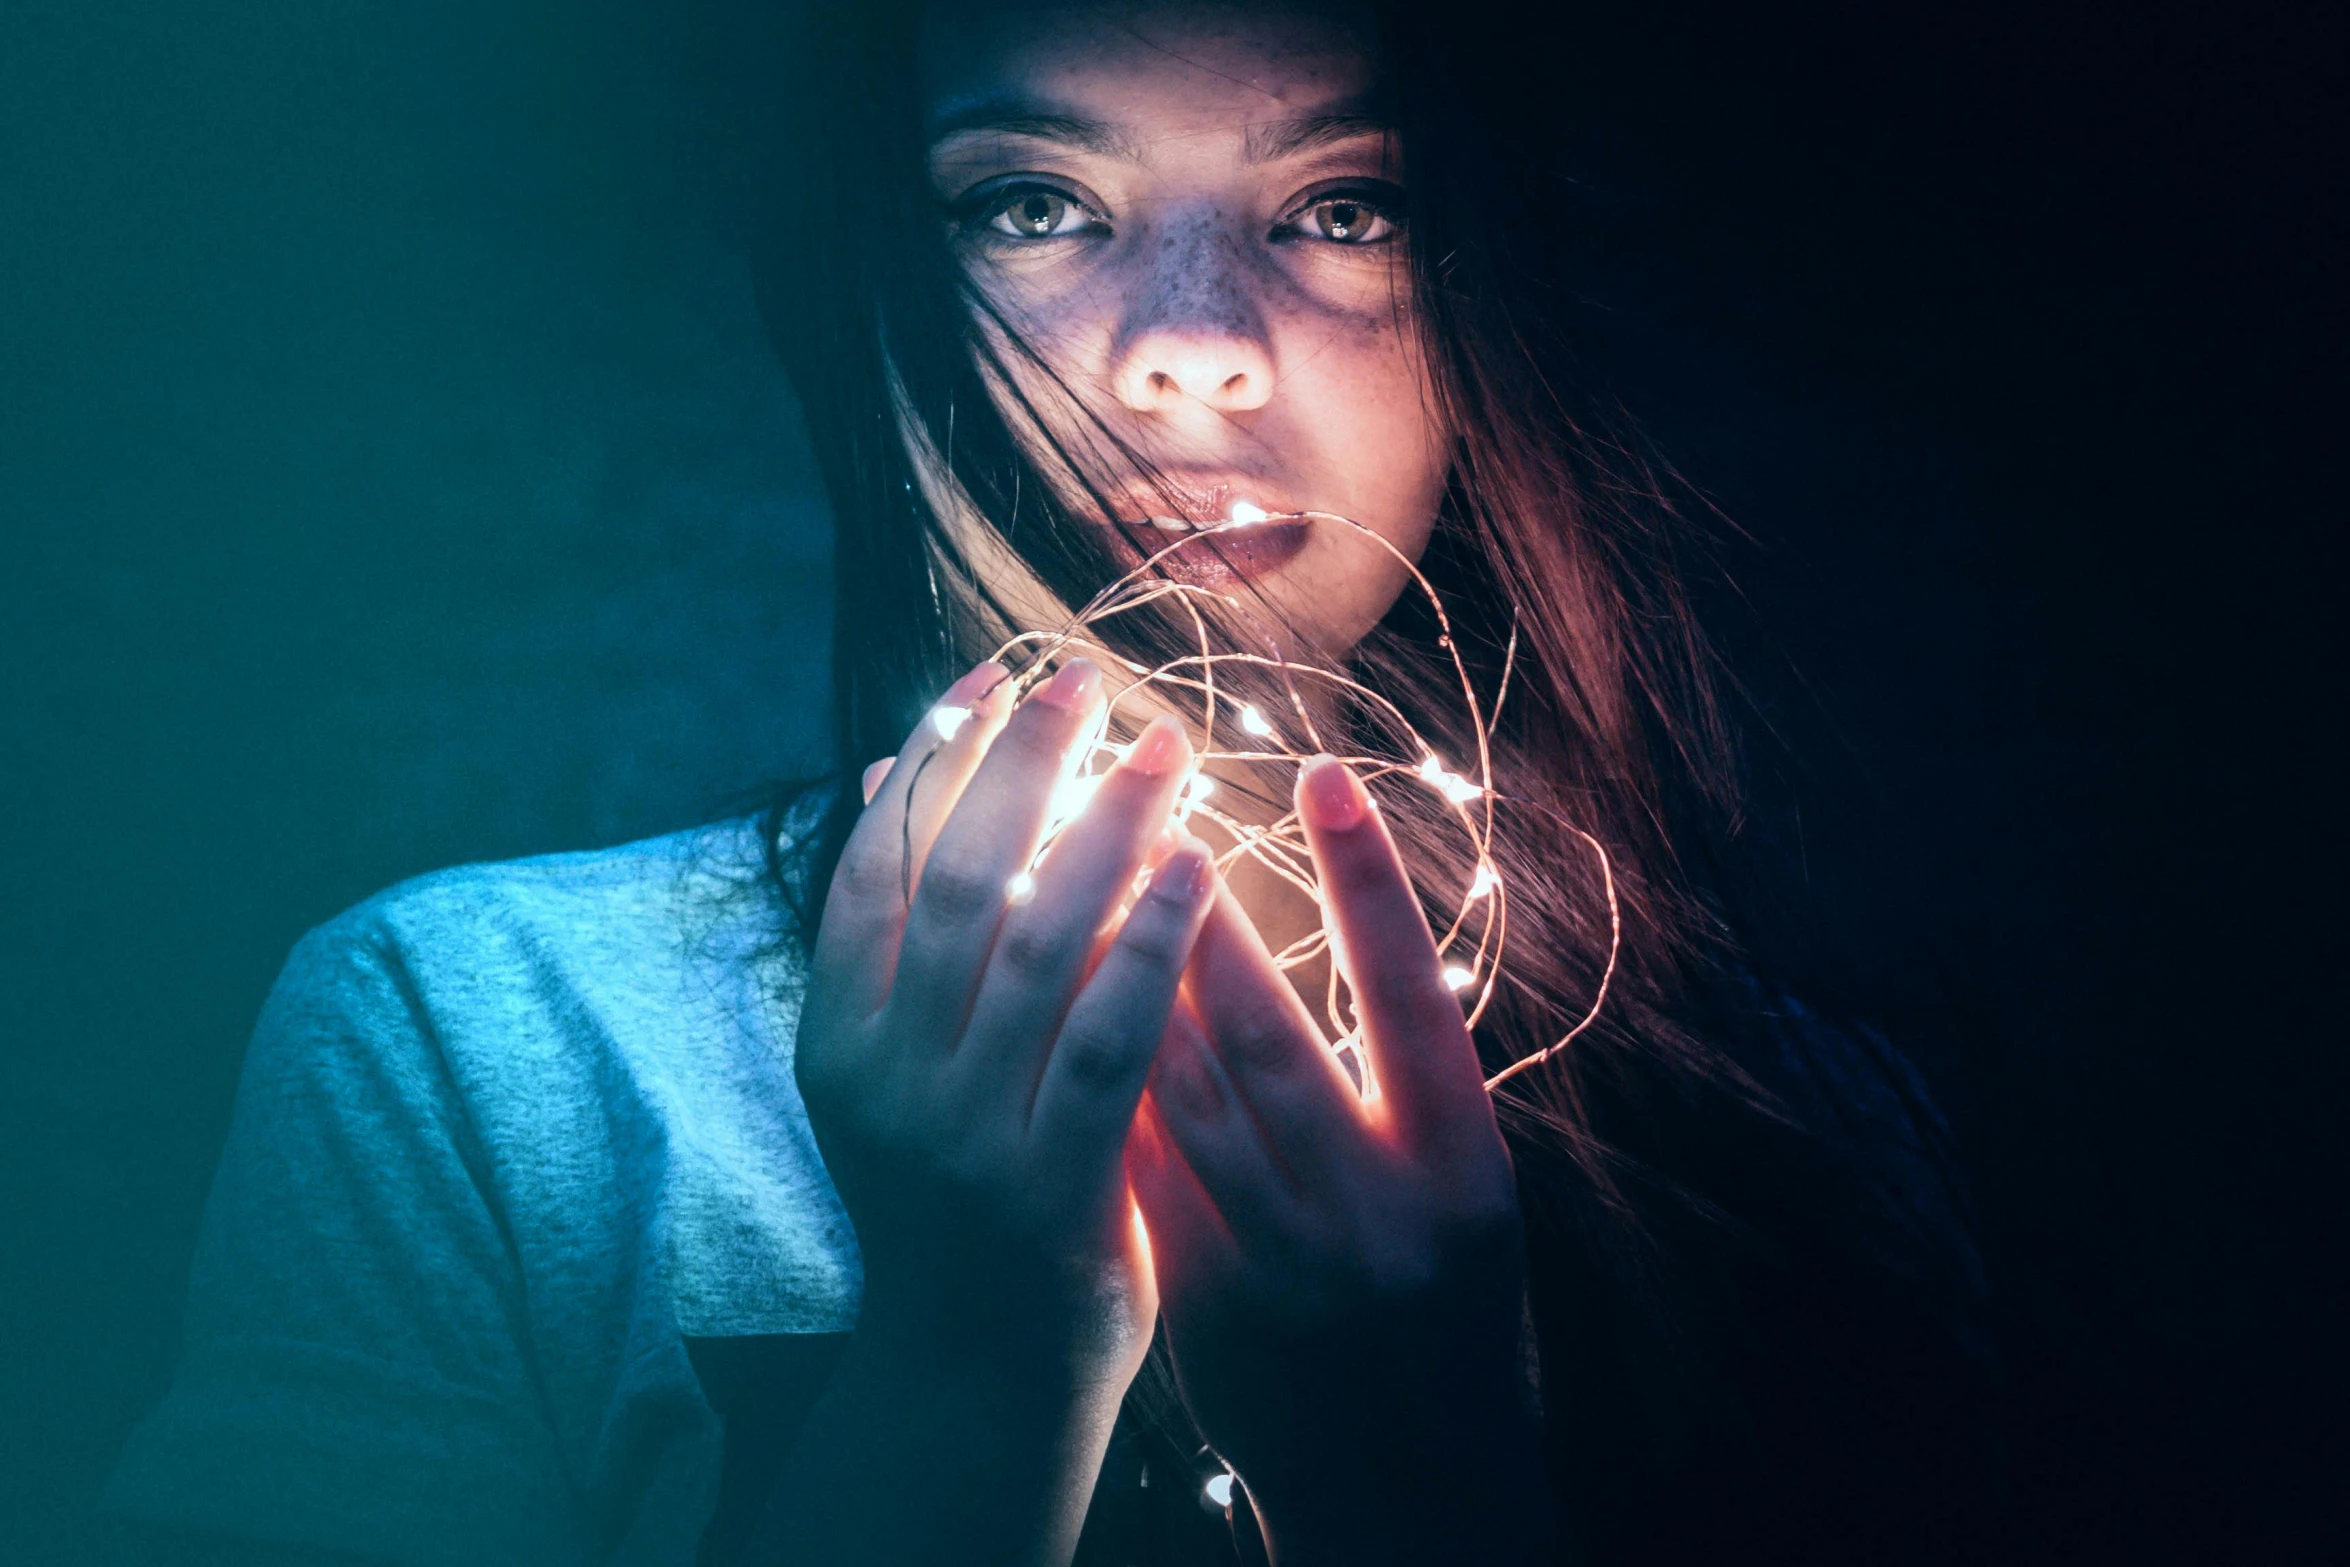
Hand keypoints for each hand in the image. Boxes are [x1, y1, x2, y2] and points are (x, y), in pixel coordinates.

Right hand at [797, 658, 1214, 1389]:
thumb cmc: (947, 1197)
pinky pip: (1112, 1039)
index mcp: (836, 1041)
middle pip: (960, 884)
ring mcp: (964, 1134)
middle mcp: (886, 1079)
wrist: (971, 1373)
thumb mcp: (890, 1070)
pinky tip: (1203, 868)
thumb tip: (883, 770)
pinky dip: (1154, 943)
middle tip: (1087, 680)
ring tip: (1165, 748)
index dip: (931, 764)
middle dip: (1026, 767)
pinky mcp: (1052, 1185)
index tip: (989, 677)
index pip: (874, 867)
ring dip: (1107, 831)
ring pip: (1039, 945)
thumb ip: (896, 936)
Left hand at [1127, 756, 1553, 1564]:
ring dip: (1128, 978)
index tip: (1319, 772)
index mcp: (1462, 1165)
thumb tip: (1342, 936)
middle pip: (1272, 1034)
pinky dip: (1103, 1075)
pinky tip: (1057, 1002)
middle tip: (1152, 799)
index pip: (1413, 993)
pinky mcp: (1210, 1297)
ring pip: (1187, 1094)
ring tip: (1086, 877)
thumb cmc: (1451, 1313)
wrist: (1413, 1484)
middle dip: (1202, 912)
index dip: (1367, 880)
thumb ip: (1410, 1086)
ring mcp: (1286, 1259)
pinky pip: (1142, 1164)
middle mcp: (1375, 1208)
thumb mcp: (1465, 1197)